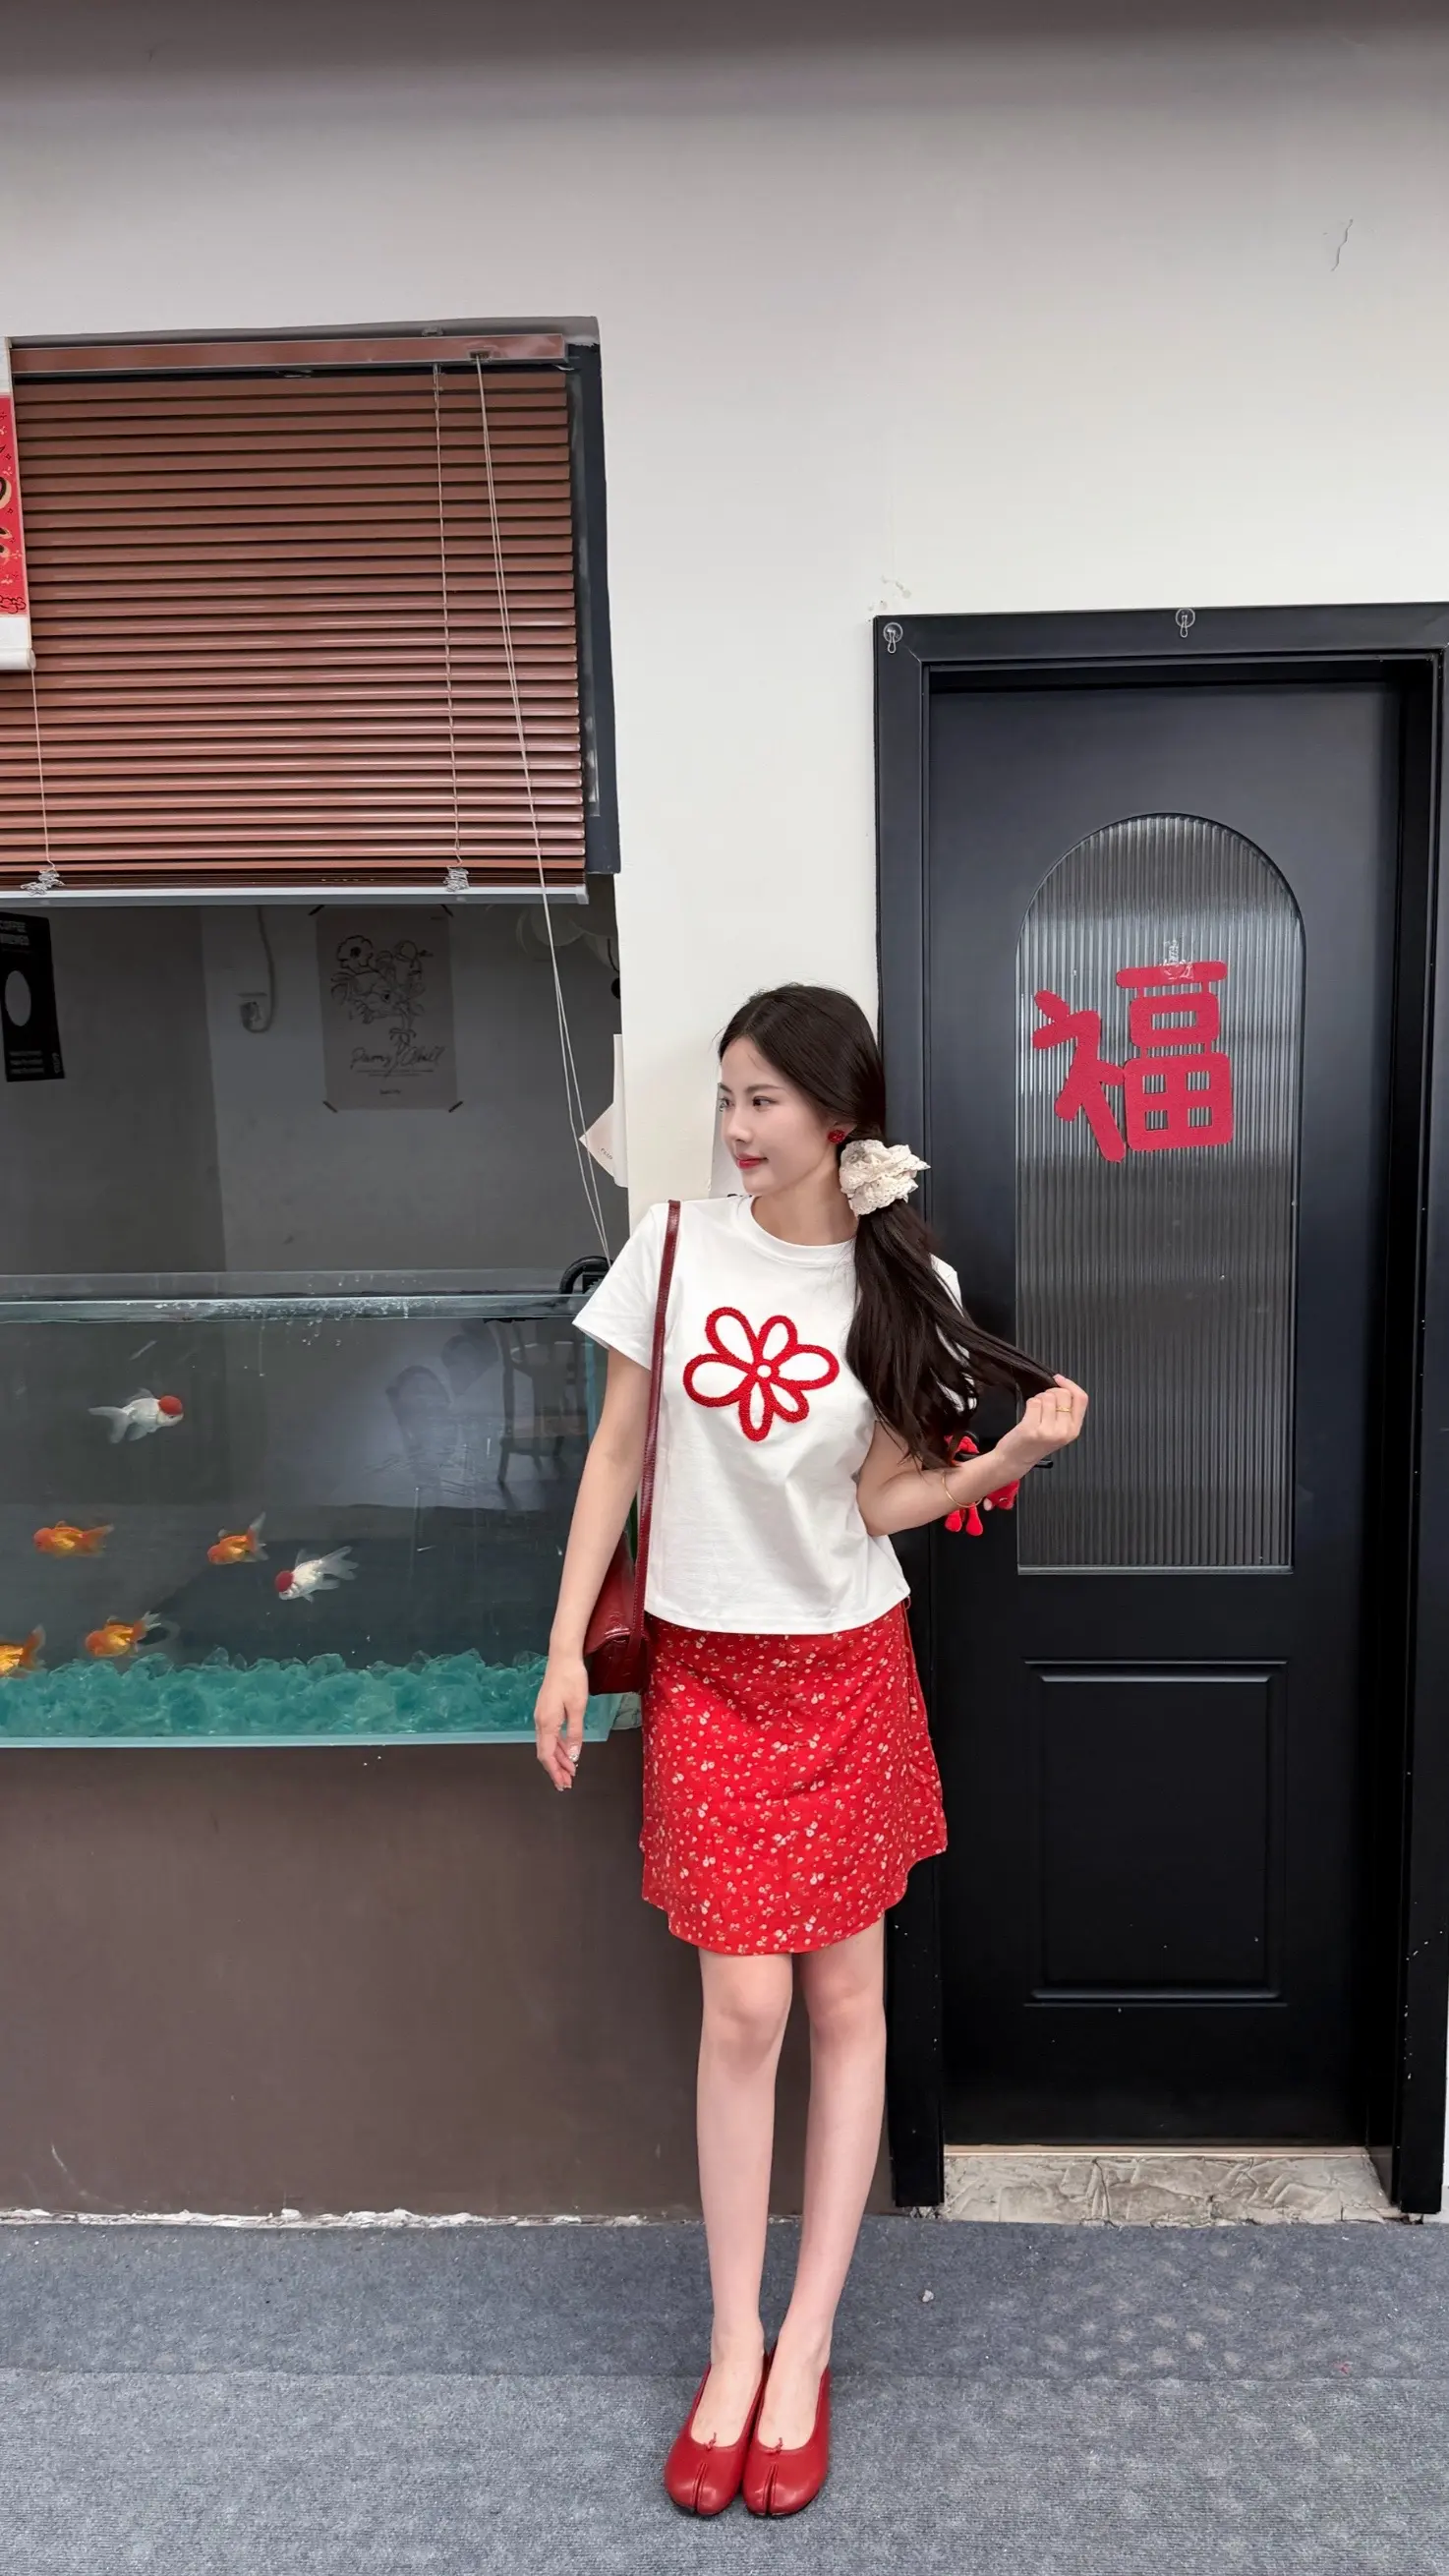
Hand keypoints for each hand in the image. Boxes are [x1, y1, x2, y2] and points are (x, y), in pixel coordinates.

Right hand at [534, 1652, 587, 1789]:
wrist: (563, 1657)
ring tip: (570, 1771)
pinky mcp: (546, 1711)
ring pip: (548, 1744)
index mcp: (547, 1722)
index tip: (563, 1784)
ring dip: (558, 1759)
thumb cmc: (572, 1680)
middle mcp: (540, 1721)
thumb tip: (574, 1756)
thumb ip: (574, 1733)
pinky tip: (567, 1751)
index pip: (547, 1755)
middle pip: (545, 1752)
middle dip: (556, 1769)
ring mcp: (542, 1716)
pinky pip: (550, 1734)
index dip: (554, 1771)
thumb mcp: (578, 1707)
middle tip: (567, 1783)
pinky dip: (558, 1746)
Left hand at [993, 1375, 1088, 1478]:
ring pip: (1048, 1397)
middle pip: (1063, 1394)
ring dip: (1039, 1399)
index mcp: (1074, 1430)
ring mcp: (1049, 1431)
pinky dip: (1030, 1404)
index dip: (1070, 1384)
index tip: (1058, 1379)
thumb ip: (1066, 1412)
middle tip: (1043, 1406)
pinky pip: (1034, 1402)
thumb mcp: (1059, 1430)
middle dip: (1051, 1393)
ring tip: (1035, 1413)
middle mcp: (1064, 1431)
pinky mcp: (1032, 1429)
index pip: (1081, 1398)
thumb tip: (1062, 1385)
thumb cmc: (1036, 1443)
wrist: (1016, 1459)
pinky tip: (1028, 1415)